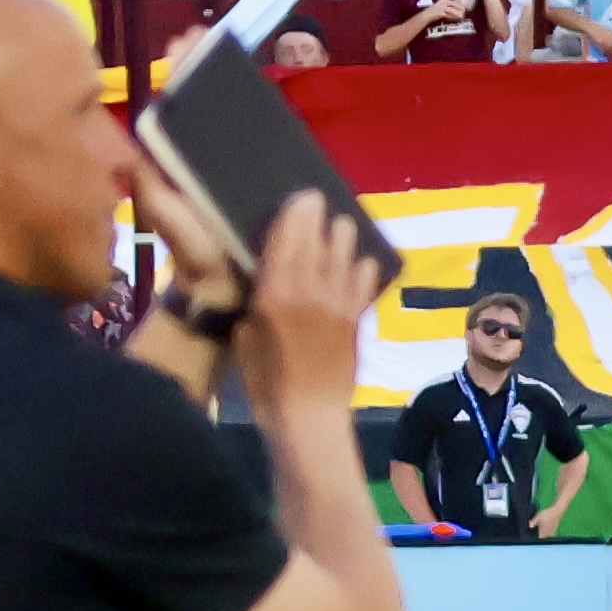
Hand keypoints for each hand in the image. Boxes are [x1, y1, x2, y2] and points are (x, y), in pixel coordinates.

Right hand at [227, 193, 370, 426]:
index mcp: (275, 292)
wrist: (308, 415)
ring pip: (347, 249)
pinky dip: (361, 266)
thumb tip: (266, 273)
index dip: (296, 211)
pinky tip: (355, 266)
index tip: (301, 195)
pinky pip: (365, 277)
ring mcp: (339, 301)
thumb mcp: (247, 334)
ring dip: (342, 236)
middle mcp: (310, 288)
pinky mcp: (358, 316)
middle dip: (319, 215)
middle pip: (320, 235)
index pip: (288, 235)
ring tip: (337, 231)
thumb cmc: (265, 381)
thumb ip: (260, 297)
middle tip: (317, 204)